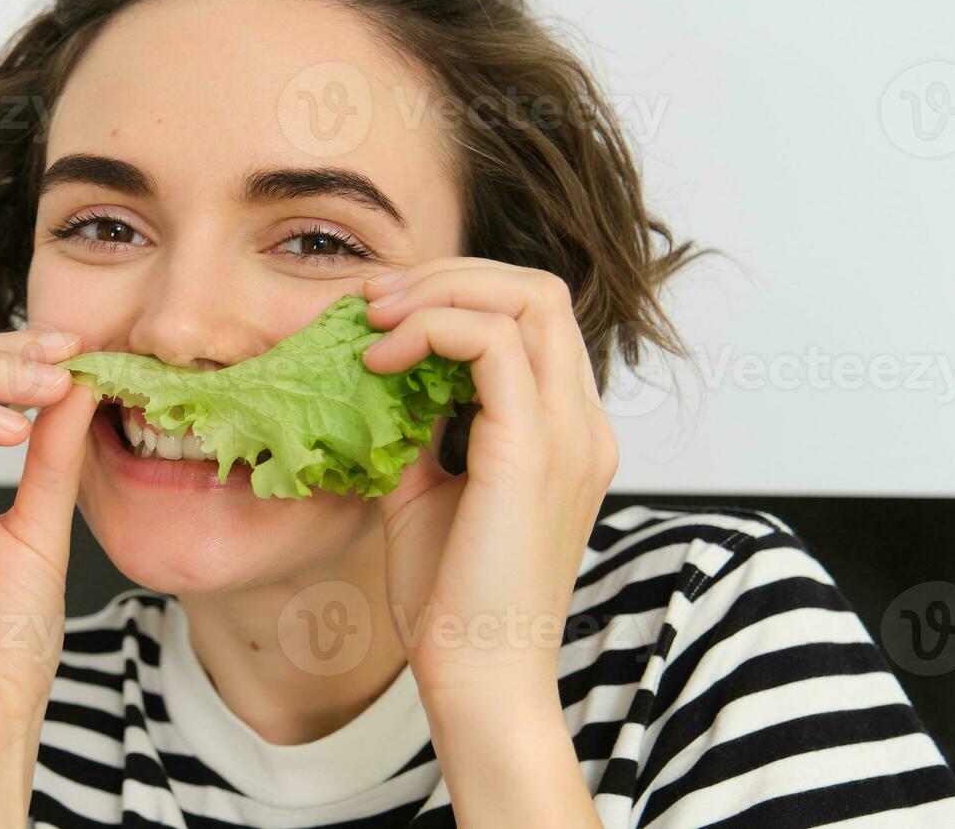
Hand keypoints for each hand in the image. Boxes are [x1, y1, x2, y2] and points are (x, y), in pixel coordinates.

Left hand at [361, 258, 617, 696]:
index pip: (533, 317)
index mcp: (566, 432)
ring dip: (437, 293)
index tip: (383, 315)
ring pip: (525, 297)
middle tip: (372, 302)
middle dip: (448, 276)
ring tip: (372, 322)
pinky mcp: (532, 451)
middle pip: (537, 289)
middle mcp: (582, 424)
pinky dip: (431, 332)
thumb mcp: (426, 494)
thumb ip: (418, 433)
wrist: (480, 678)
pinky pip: (492, 343)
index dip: (457, 295)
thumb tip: (377, 382)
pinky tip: (380, 364)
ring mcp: (568, 433)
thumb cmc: (455, 603)